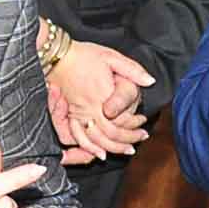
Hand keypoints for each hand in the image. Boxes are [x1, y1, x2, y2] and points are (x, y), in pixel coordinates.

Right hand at [46, 40, 154, 164]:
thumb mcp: (112, 57)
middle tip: (138, 141)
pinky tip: (98, 152)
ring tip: (124, 150)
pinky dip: (88, 147)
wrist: (58, 55)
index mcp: (103, 94)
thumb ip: (133, 70)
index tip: (143, 126)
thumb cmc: (84, 55)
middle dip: (126, 142)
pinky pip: (77, 136)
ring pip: (95, 139)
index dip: (134, 128)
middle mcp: (90, 107)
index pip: (121, 121)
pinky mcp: (70, 114)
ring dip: (111, 148)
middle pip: (109, 134)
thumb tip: (150, 81)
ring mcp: (78, 113)